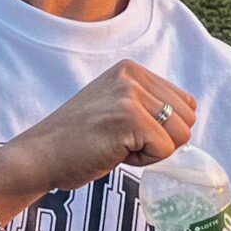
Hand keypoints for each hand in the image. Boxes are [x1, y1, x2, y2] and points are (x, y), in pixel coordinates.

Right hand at [9, 59, 195, 194]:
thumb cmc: (78, 140)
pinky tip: (113, 152)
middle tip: (121, 141)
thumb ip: (148, 103)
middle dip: (160, 140)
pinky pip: (164, 150)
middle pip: (187, 120)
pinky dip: (142, 161)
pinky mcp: (130, 119)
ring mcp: (130, 95)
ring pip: (180, 136)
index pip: (184, 103)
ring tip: (116, 145)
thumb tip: (190, 116)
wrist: (40, 155)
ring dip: (151, 151)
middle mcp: (132, 76)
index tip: (126, 131)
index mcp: (131, 69)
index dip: (162, 128)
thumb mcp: (115, 105)